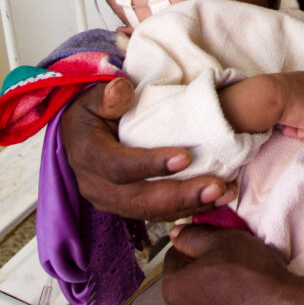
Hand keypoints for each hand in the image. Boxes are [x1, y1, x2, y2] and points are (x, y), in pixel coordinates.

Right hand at [60, 80, 234, 220]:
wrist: (78, 135)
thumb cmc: (91, 111)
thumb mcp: (92, 97)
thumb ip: (107, 95)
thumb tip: (121, 90)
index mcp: (88, 156)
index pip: (119, 167)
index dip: (150, 165)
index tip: (185, 157)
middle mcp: (97, 187)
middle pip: (139, 200)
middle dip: (180, 195)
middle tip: (215, 186)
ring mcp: (112, 201)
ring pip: (152, 212)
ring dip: (191, 205)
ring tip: (224, 193)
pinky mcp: (128, 208)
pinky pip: (160, 214)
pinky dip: (190, 208)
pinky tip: (217, 199)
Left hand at [163, 224, 303, 304]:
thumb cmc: (254, 276)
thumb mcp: (224, 240)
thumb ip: (193, 235)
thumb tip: (176, 234)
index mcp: (173, 290)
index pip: (175, 256)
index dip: (196, 245)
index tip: (216, 245)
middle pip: (187, 282)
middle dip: (204, 271)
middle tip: (232, 263)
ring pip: (202, 304)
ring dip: (215, 294)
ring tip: (243, 285)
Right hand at [273, 71, 303, 137]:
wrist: (269, 95)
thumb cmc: (268, 90)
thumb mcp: (281, 86)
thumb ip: (290, 93)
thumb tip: (286, 105)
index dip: (295, 104)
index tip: (284, 108)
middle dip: (298, 113)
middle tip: (283, 116)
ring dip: (295, 123)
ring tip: (281, 121)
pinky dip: (295, 132)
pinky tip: (284, 127)